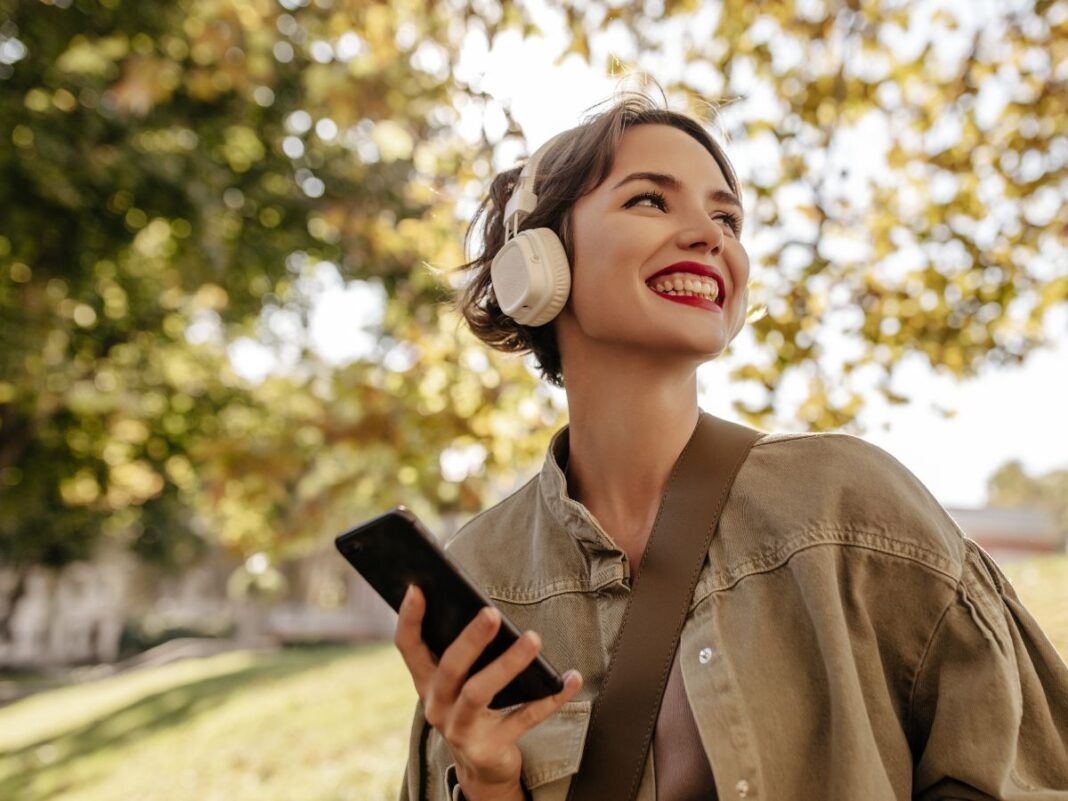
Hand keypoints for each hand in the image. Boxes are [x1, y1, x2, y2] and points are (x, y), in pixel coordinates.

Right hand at [394, 584, 582, 799]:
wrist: (481, 767)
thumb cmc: (473, 707)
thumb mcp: (459, 682)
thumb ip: (465, 651)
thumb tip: (488, 610)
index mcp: (426, 681)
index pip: (408, 646)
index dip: (410, 617)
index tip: (418, 587)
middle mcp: (437, 705)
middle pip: (450, 667)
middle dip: (470, 639)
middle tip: (491, 613)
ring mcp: (460, 729)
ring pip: (479, 693)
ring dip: (508, 664)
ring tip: (533, 639)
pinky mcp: (488, 748)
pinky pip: (523, 719)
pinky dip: (550, 698)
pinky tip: (571, 679)